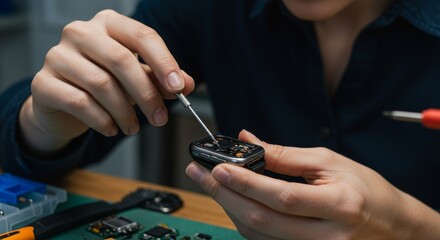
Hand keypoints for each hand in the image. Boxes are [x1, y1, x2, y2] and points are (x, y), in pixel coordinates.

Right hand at [19, 10, 193, 152]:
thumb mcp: (135, 77)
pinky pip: (80, 103)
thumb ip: (160, 78)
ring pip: (101, 84)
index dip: (164, 62)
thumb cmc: (101, 82)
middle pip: (121, 60)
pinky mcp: (43, 82)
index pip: (142, 35)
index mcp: (108, 24)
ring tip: (134, 127)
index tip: (179, 88)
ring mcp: (58, 56)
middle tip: (160, 118)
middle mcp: (80, 33)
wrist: (61, 101)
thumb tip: (187, 85)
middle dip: (146, 94)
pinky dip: (102, 120)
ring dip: (125, 112)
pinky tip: (112, 128)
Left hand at [186, 130, 439, 238]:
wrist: (389, 225)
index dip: (246, 183)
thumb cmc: (365, 190)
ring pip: (257, 234)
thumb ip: (285, 155)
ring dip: (228, 207)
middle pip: (261, 220)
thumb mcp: (329, 162)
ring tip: (211, 183)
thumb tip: (249, 142)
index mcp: (338, 206)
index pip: (282, 196)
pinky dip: (243, 219)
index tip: (218, 166)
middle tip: (200, 172)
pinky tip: (232, 200)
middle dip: (224, 194)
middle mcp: (325, 236)